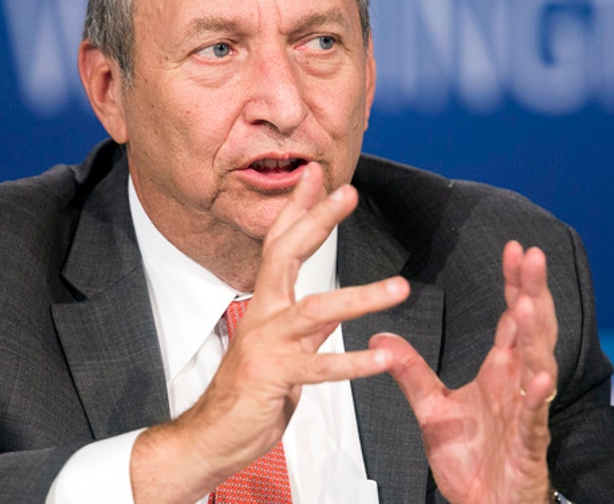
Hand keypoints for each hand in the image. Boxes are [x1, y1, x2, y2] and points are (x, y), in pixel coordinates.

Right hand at [131, 162, 409, 502]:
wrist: (213, 437)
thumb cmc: (248, 393)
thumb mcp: (282, 350)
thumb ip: (305, 327)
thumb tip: (333, 308)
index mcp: (266, 304)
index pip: (280, 244)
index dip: (299, 209)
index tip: (317, 176)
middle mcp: (264, 315)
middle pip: (287, 255)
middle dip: (318, 221)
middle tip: (347, 192)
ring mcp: (267, 344)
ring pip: (316, 310)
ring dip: (361, 297)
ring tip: (400, 288)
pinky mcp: (274, 376)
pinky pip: (320, 367)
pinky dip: (354, 363)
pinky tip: (384, 358)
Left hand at [370, 241, 557, 503]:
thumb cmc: (471, 461)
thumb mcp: (431, 408)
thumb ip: (411, 371)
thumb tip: (383, 336)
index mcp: (501, 372)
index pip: (512, 317)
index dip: (516, 283)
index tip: (516, 249)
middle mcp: (519, 384)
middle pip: (532, 329)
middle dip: (534, 291)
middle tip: (533, 254)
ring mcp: (527, 412)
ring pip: (538, 365)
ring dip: (536, 334)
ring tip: (530, 302)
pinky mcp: (529, 443)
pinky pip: (535, 417)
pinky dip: (538, 396)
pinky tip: (540, 377)